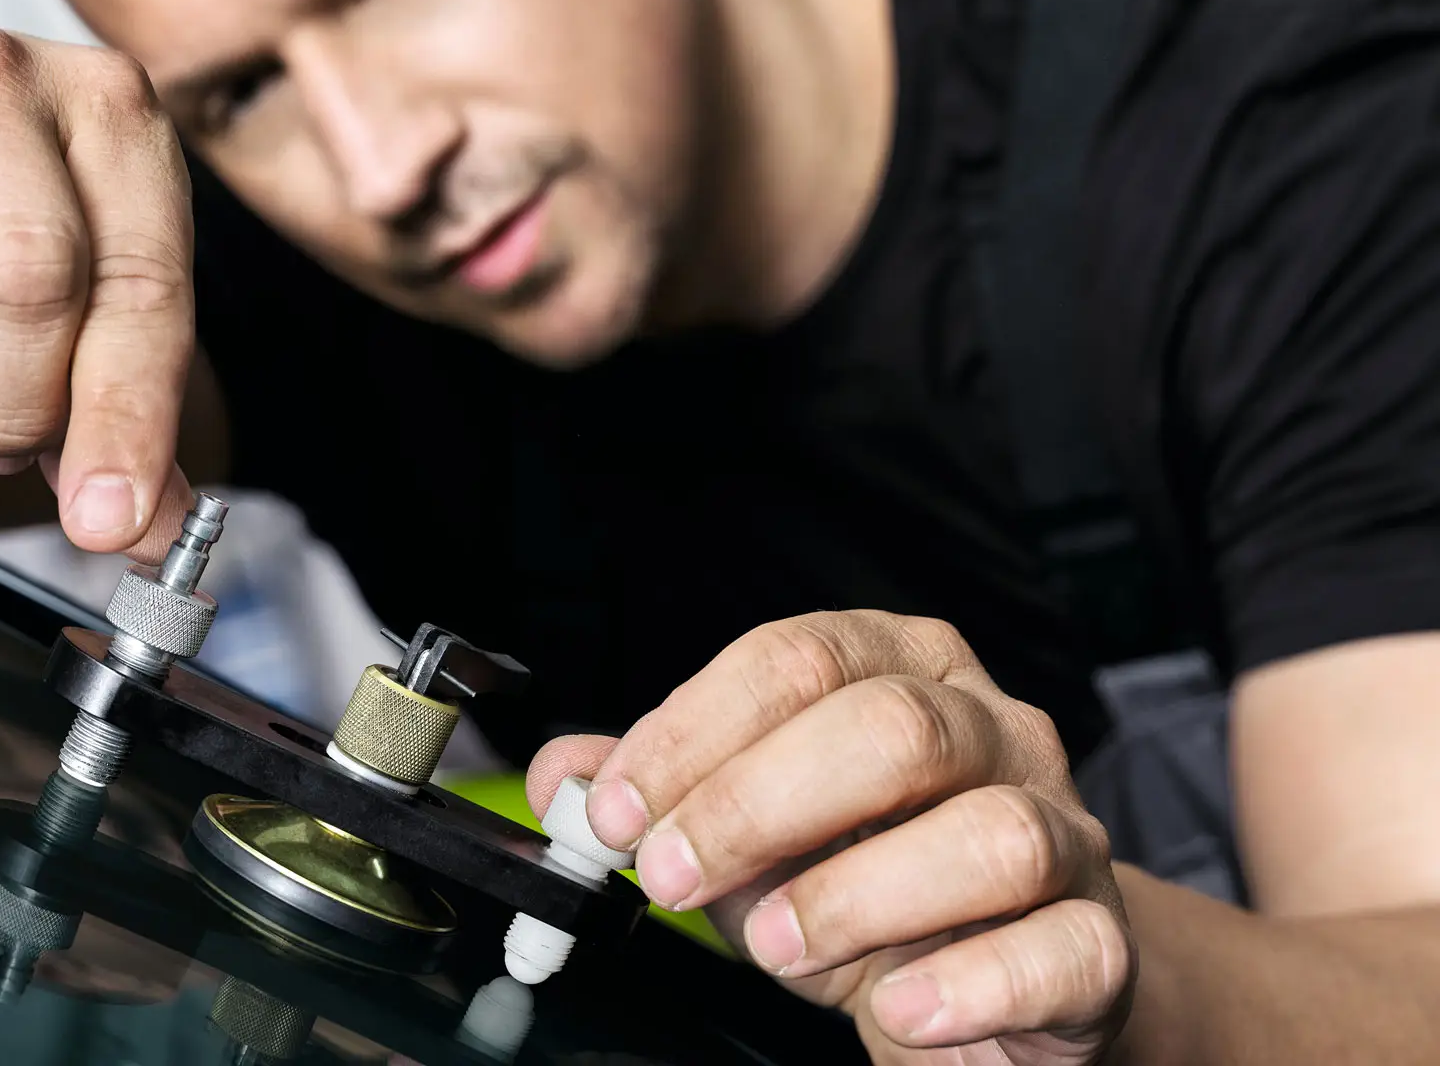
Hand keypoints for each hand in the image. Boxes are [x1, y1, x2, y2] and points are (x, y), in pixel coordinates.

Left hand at [529, 611, 1134, 1063]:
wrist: (1003, 975)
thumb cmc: (869, 880)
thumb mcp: (751, 830)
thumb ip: (662, 794)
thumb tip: (564, 777)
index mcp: (900, 666)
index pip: (796, 659)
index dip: (693, 733)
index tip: (616, 809)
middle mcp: (990, 727)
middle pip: (891, 728)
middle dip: (757, 802)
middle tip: (674, 875)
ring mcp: (1061, 828)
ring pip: (988, 833)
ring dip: (857, 894)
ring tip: (778, 946)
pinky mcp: (1101, 939)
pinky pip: (1060, 949)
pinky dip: (967, 983)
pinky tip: (894, 1007)